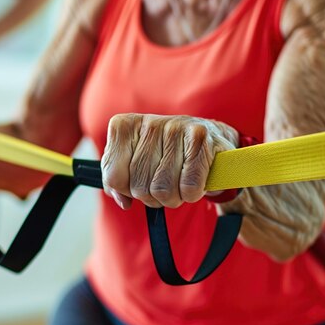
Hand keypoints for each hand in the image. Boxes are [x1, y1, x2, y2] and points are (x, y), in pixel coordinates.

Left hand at [101, 113, 238, 209]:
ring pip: (162, 189)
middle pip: (139, 186)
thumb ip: (118, 183)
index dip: (127, 190)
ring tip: (180, 183)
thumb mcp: (135, 164)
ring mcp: (176, 127)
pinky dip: (192, 194)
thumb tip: (123, 201)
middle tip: (164, 185)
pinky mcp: (202, 138)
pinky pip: (189, 186)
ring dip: (173, 197)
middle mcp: (150, 123)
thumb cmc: (167, 156)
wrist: (210, 141)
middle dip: (152, 197)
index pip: (114, 176)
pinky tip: (195, 182)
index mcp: (126, 127)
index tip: (139, 182)